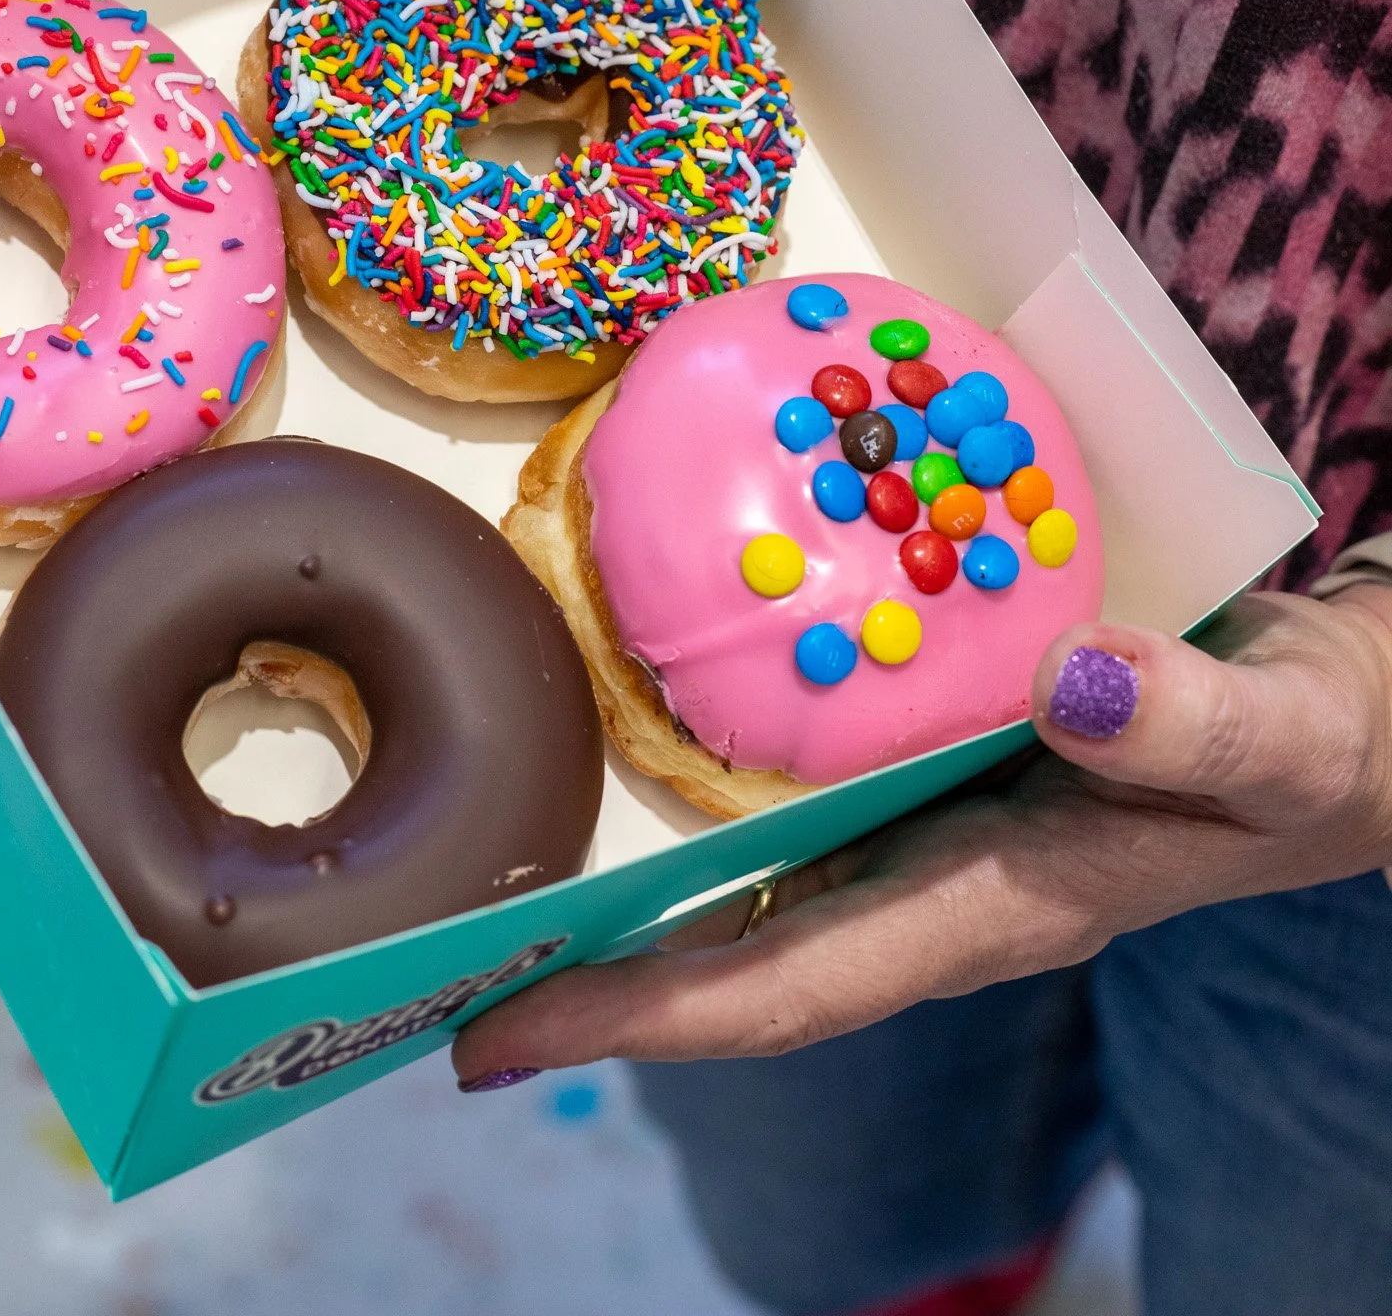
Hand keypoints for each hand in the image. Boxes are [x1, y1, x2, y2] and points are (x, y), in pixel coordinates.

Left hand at [452, 586, 1391, 1083]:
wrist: (1371, 728)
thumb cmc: (1342, 741)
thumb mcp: (1299, 736)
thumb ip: (1201, 732)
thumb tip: (1077, 688)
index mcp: (1006, 905)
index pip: (790, 990)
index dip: (637, 1019)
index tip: (488, 1035)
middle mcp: (946, 885)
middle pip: (735, 963)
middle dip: (586, 980)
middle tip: (425, 962)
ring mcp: (942, 833)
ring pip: (755, 889)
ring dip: (627, 899)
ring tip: (489, 873)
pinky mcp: (949, 764)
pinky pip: (799, 799)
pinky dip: (703, 794)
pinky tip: (641, 735)